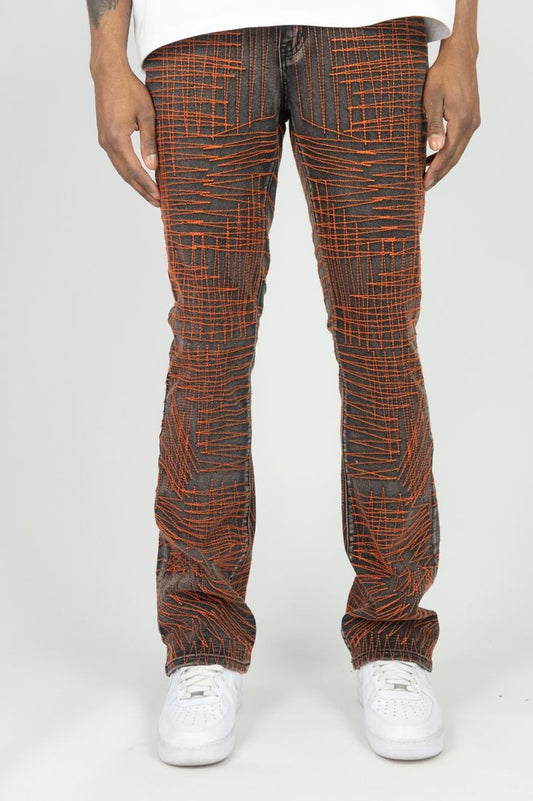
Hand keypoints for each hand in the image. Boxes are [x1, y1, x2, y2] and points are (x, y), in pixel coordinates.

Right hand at [92, 64, 159, 206]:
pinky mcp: (104, 137)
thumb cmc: (129, 89)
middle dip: (142, 190)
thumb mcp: (147, 114)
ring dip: (135, 183)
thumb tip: (153, 166)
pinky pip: (117, 161)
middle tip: (157, 203)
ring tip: (150, 195)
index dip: (147, 185)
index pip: (134, 170)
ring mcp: (103, 140)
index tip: (159, 197)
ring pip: (121, 169)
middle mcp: (107, 142)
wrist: (108, 73)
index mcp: (117, 138)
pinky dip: (129, 172)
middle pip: (126, 175)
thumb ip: (150, 142)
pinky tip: (139, 178)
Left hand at [422, 37, 480, 189]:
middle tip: (424, 187)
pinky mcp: (471, 118)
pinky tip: (434, 157)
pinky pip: (459, 142)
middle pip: (454, 157)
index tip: (424, 184)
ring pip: (458, 151)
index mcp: (461, 121)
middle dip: (439, 173)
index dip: (435, 171)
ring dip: (443, 165)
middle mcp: (471, 124)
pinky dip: (448, 152)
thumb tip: (435, 147)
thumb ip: (433, 125)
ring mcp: (473, 121)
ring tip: (427, 176)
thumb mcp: (431, 99)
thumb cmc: (442, 74)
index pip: (447, 154)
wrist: (460, 56)